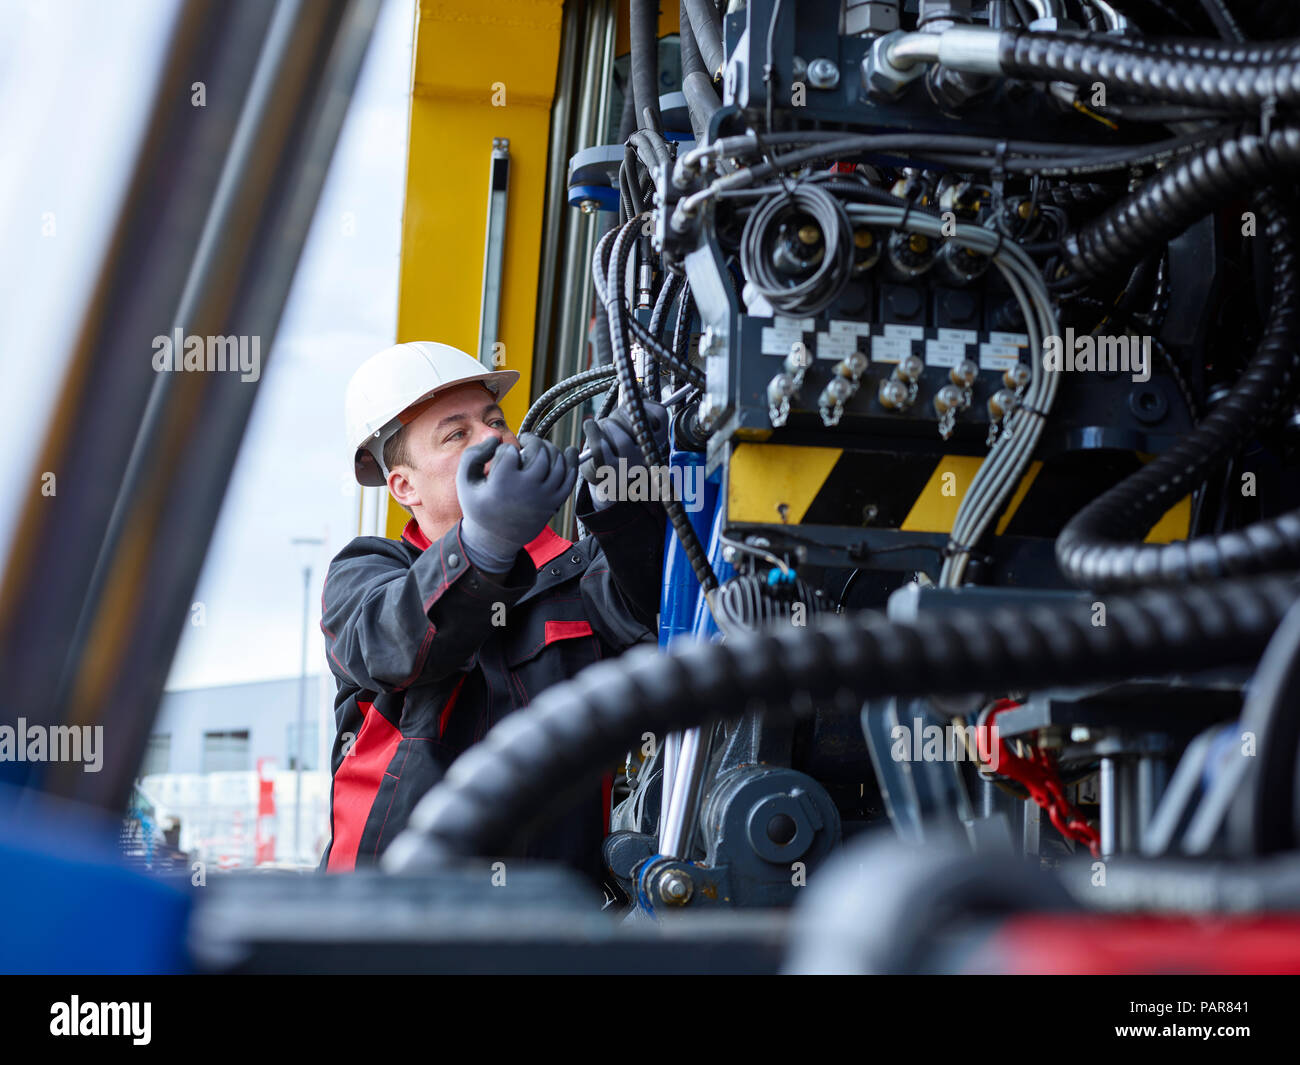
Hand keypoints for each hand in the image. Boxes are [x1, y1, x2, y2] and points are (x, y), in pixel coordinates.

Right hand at [457, 432, 577, 571]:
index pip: (510, 451)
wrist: (494, 540)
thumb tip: (496, 438)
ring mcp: (544, 497)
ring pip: (557, 462)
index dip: (504, 450)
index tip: (500, 458)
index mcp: (503, 483)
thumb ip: (474, 454)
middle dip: (532, 441)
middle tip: (525, 442)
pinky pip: (569, 478)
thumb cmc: (478, 507)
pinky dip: (571, 462)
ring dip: (550, 449)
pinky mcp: (554, 503)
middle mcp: (527, 489)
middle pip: (539, 452)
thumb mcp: (464, 481)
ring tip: (539, 449)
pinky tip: (569, 451)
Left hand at [579, 401, 669, 505]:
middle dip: (619, 415)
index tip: (632, 407)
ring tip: (602, 428)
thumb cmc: (619, 445)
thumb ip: (637, 405)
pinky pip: (600, 448)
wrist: (606, 478)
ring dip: (606, 425)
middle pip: (636, 424)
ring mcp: (629, 467)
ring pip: (620, 437)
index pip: (660, 414)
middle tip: (612, 420)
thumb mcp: (631, 424)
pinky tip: (590, 427)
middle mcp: (647, 456)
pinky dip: (592, 432)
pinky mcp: (609, 473)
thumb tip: (638, 386)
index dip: (642, 405)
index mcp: (657, 440)